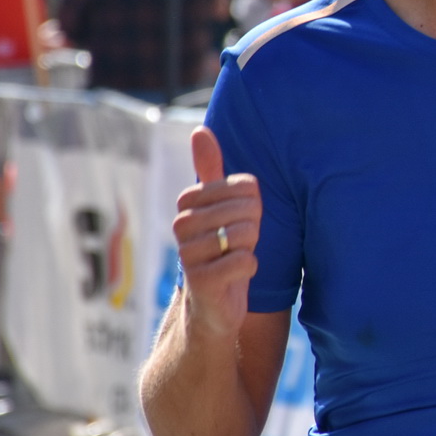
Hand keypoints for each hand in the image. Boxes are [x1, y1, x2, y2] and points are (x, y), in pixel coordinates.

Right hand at [172, 127, 261, 339]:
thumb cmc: (222, 249)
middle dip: (254, 228)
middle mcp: (182, 226)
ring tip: (235, 257)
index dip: (253, 205)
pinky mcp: (201, 282)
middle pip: (246, 210)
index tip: (240, 220)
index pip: (244, 187)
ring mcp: (188, 254)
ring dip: (250, 248)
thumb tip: (200, 130)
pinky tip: (236, 275)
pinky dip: (250, 268)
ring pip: (244, 235)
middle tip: (239, 244)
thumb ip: (209, 170)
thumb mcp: (220, 207)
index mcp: (189, 204)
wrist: (213, 304)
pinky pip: (245, 262)